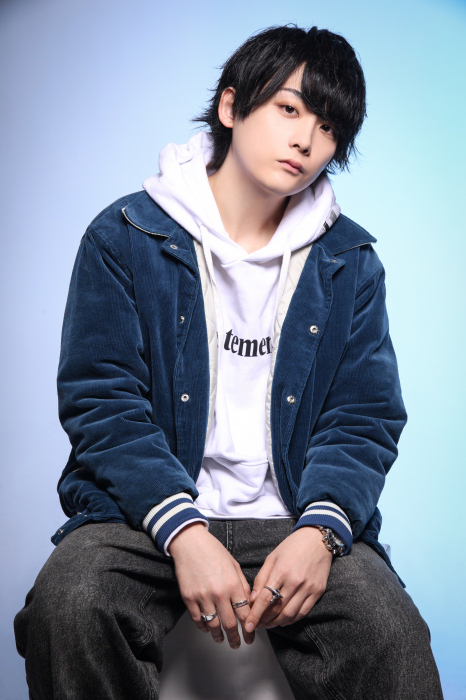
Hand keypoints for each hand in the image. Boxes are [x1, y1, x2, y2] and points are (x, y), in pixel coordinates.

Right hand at [168, 522, 253, 647]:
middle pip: (230, 624)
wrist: (190, 544)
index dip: (249, 629)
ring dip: (218, 636)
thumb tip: (248, 604)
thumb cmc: (213, 551)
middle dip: (235, 638)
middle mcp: (219, 593)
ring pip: (213, 625)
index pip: (245, 614)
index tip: (250, 636)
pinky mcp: (189, 598)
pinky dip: (203, 627)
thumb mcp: (234, 565)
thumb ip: (242, 586)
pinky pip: (197, 619)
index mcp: (233, 585)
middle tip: (237, 644)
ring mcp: (203, 597)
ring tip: (221, 639)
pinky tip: (207, 629)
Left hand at [245, 526, 332, 631]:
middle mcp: (295, 581)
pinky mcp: (318, 592)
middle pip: (277, 609)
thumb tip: (253, 599)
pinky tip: (283, 620)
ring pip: (290, 614)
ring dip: (277, 623)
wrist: (318, 539)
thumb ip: (261, 578)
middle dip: (264, 621)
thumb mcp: (272, 557)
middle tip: (256, 624)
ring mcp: (308, 588)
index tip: (248, 624)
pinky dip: (291, 620)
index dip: (255, 614)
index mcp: (281, 570)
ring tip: (268, 624)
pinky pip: (303, 612)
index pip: (265, 598)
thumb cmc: (293, 546)